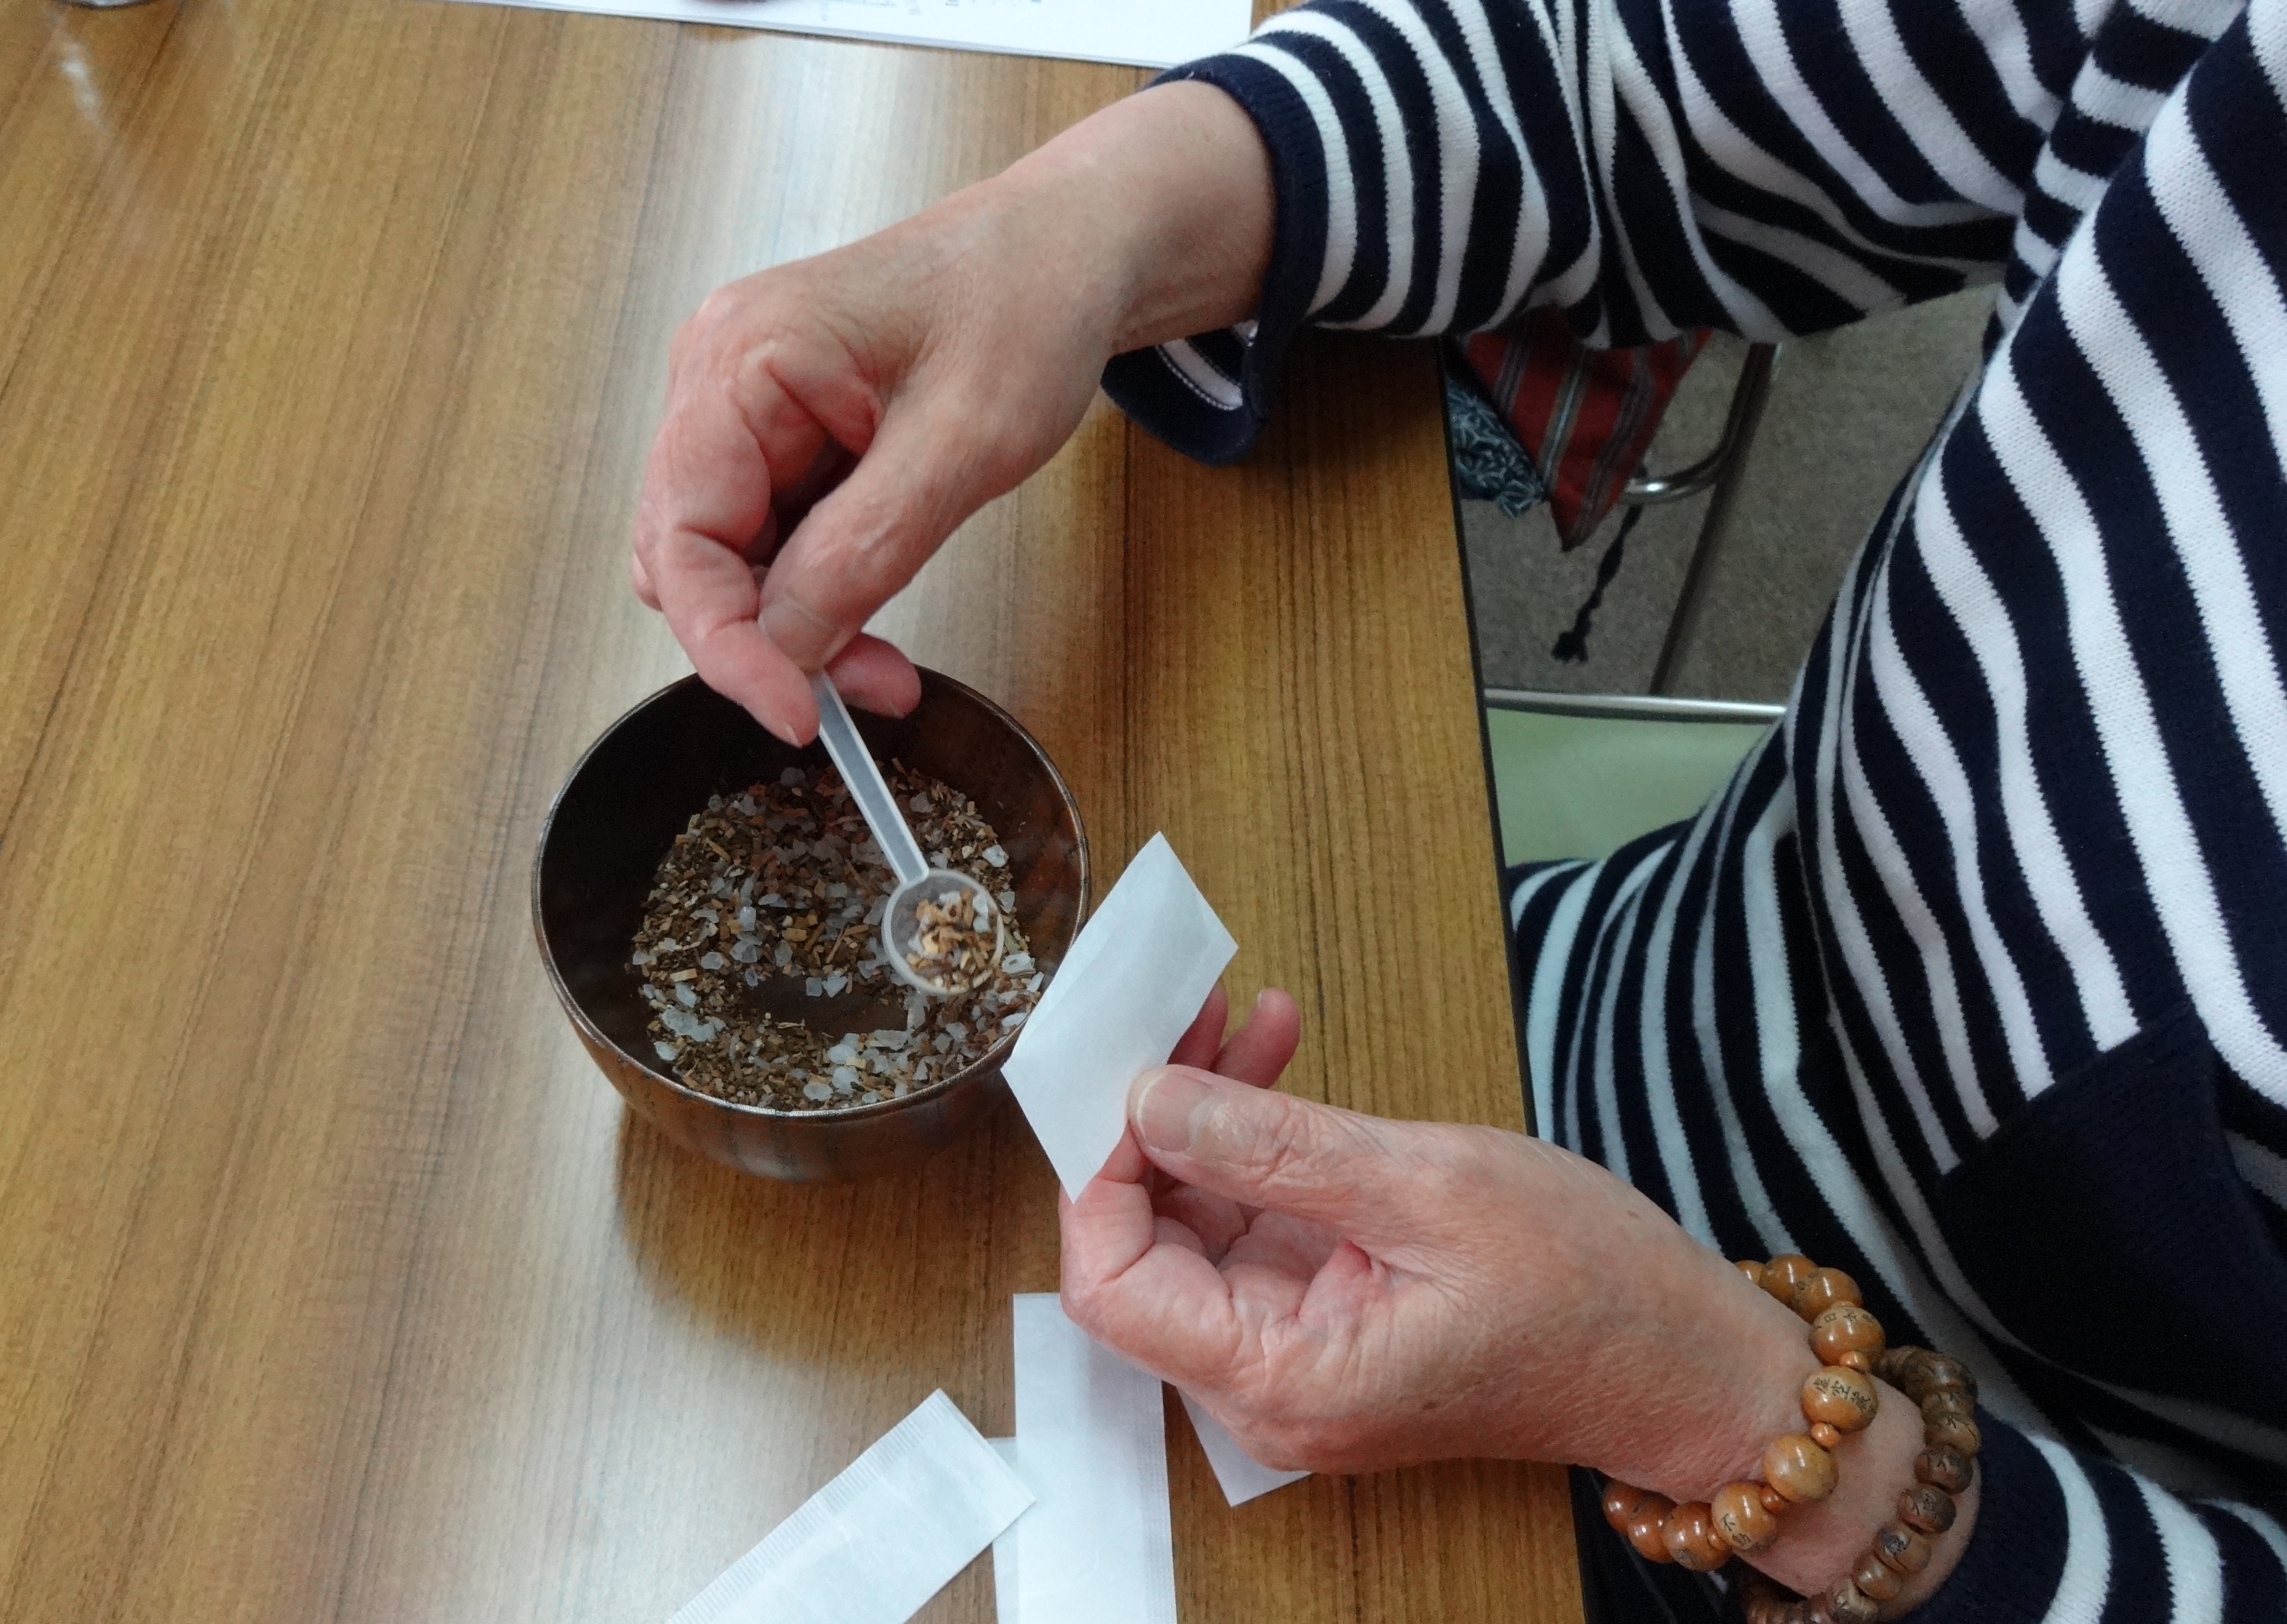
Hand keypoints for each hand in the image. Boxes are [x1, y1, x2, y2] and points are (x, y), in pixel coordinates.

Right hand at [631, 84, 1272, 743]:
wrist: (1065, 251)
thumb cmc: (1024, 301)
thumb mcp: (964, 441)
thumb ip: (866, 549)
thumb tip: (788, 647)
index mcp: (742, 356)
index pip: (684, 536)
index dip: (727, 644)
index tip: (798, 716)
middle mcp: (720, 379)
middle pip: (693, 558)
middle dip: (770, 642)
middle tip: (872, 688)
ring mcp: (747, 409)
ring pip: (731, 563)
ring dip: (797, 629)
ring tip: (889, 658)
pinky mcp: (783, 437)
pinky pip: (773, 543)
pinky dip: (818, 597)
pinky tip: (874, 612)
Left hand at [1059, 998, 1971, 1606]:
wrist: (1687, 1361)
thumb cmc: (1590, 1289)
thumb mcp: (1430, 1184)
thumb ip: (1274, 1146)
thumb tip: (1149, 1099)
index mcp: (1284, 1380)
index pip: (1113, 1284)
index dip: (1105, 1170)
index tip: (1134, 1064)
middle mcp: (1268, 1388)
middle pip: (1147, 1248)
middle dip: (1155, 1119)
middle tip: (1183, 1008)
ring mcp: (1294, 1356)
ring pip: (1196, 1224)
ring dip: (1208, 1115)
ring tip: (1236, 1014)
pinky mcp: (1325, 1321)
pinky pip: (1252, 1227)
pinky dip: (1257, 1145)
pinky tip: (1273, 1059)